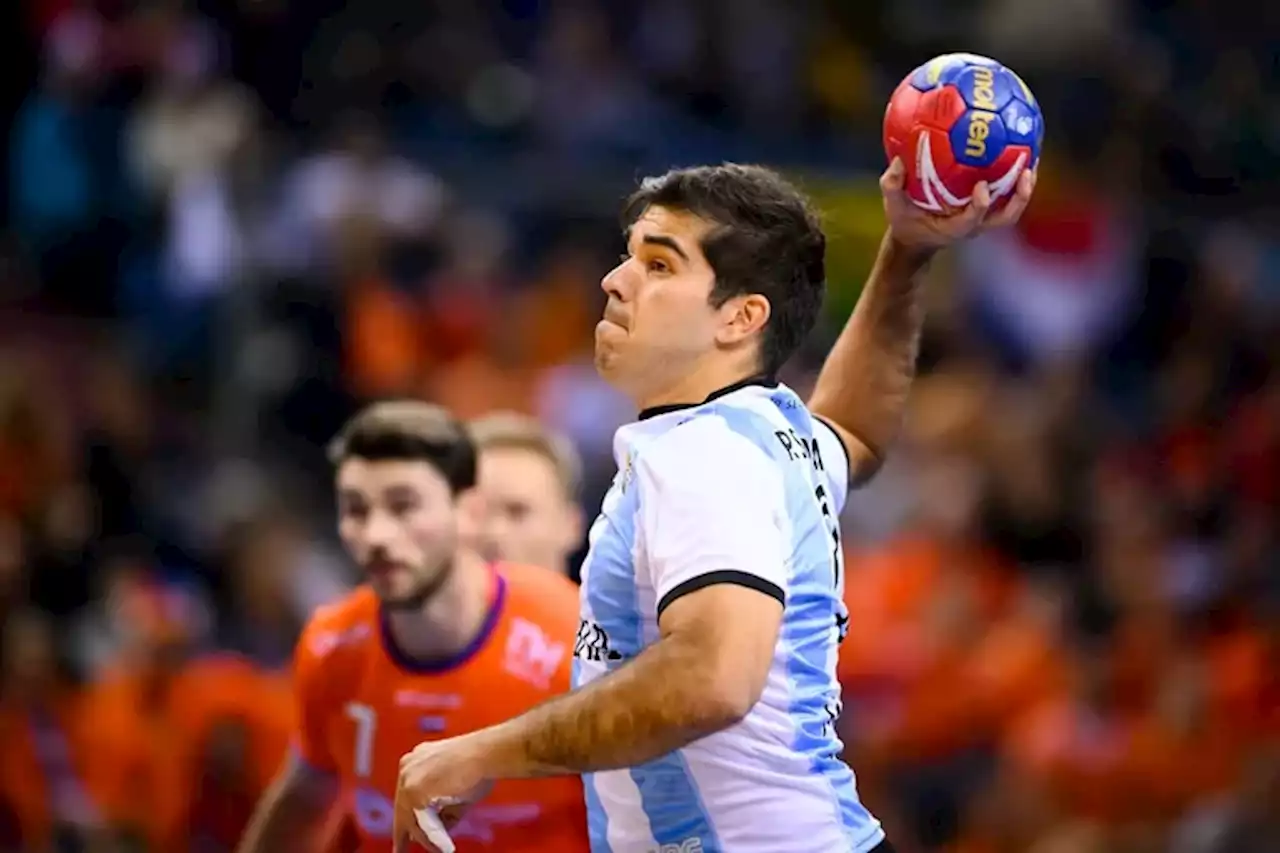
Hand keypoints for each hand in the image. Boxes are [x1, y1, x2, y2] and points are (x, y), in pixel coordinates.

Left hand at [392, 735, 494, 851]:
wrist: (486, 753)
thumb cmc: (479, 764)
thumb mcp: (457, 790)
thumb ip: (444, 810)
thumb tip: (440, 829)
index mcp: (417, 761)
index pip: (406, 796)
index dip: (407, 818)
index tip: (405, 836)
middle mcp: (408, 766)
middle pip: (404, 808)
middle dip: (410, 832)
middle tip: (408, 848)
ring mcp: (408, 778)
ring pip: (410, 819)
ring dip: (426, 837)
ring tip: (441, 848)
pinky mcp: (413, 791)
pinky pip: (418, 823)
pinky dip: (430, 837)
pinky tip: (442, 845)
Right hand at [881, 157, 1035, 253]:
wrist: (915, 239)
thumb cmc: (905, 221)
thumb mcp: (892, 206)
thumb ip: (892, 185)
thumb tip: (899, 160)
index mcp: (953, 229)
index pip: (971, 221)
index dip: (979, 206)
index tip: (982, 186)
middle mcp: (973, 226)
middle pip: (1005, 218)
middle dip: (1019, 198)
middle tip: (1027, 172)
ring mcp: (982, 220)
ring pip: (1011, 209)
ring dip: (1024, 188)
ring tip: (1032, 161)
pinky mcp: (986, 212)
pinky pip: (1006, 197)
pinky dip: (1015, 179)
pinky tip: (1018, 153)